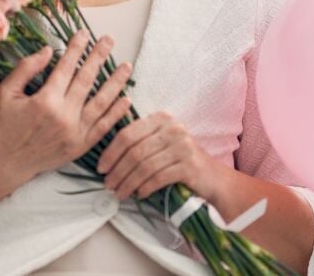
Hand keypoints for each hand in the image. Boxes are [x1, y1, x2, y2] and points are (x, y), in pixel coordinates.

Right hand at [0, 31, 132, 185]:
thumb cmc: (2, 127)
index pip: (66, 67)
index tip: (84, 33)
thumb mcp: (5, 92)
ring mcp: (75, 132)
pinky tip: (126, 99)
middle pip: (87, 80)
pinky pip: (103, 127)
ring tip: (126, 66)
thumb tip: (48, 51)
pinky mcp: (80, 146)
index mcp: (45, 100)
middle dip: (99, 57)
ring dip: (115, 82)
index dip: (76, 48)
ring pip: (101, 102)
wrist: (4, 164)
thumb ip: (26, 69)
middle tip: (109, 40)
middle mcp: (64, 115)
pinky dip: (116, 113)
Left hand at [97, 111, 224, 201]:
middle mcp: (173, 128)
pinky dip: (145, 187)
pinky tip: (139, 194)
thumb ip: (139, 142)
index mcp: (161, 118)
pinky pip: (159, 177)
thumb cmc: (180, 160)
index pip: (128, 133)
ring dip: (128, 182)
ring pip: (144, 166)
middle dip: (117, 171)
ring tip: (119, 193)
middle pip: (134, 150)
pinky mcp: (190, 165)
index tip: (100, 168)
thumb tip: (106, 158)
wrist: (212, 177)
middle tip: (108, 185)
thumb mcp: (160, 143)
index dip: (110, 152)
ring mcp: (183, 145)